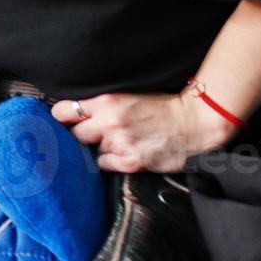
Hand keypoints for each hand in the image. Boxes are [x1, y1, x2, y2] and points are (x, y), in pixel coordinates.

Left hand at [49, 90, 240, 172]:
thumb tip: (72, 112)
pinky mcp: (132, 161)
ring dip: (102, 148)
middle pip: (74, 135)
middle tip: (96, 134)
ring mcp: (121, 143)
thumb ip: (100, 104)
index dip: (62, 118)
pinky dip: (113, 161)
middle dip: (82, 135)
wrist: (197, 121)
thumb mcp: (127, 95)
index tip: (65, 121)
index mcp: (106, 101)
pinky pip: (106, 165)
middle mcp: (110, 122)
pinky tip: (127, 152)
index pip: (62, 111)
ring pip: (93, 151)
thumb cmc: (162, 106)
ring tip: (121, 141)